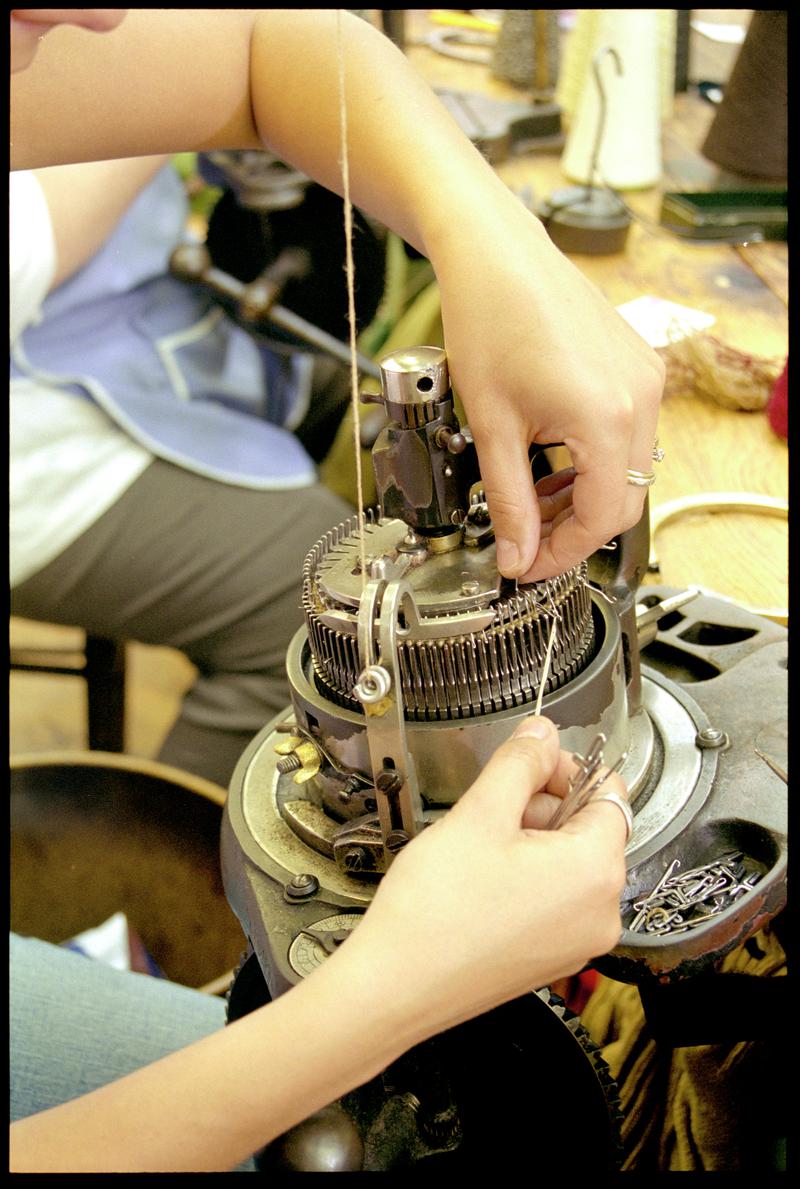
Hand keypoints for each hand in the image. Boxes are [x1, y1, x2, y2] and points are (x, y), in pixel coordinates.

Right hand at [332, 716, 628, 1046]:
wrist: (395, 988)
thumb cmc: (435, 913)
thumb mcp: (479, 814)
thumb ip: (519, 762)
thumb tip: (543, 734)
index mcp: (596, 872)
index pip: (608, 791)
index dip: (564, 767)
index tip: (526, 763)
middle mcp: (600, 912)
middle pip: (589, 828)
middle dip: (542, 805)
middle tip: (490, 808)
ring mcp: (577, 941)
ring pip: (568, 863)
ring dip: (530, 840)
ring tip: (478, 848)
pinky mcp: (551, 957)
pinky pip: (553, 898)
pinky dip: (525, 876)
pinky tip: (480, 879)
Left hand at [431, 196, 664, 581]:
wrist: (496, 254)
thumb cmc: (488, 320)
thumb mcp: (490, 427)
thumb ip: (509, 501)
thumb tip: (516, 555)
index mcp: (607, 417)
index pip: (603, 518)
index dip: (562, 552)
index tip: (525, 564)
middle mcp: (641, 398)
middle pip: (622, 498)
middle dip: (571, 528)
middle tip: (524, 540)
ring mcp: (645, 379)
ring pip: (626, 470)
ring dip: (580, 495)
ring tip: (529, 500)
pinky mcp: (638, 366)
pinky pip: (626, 435)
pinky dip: (590, 460)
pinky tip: (550, 462)